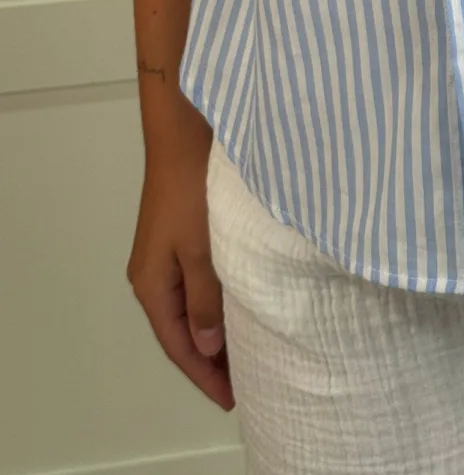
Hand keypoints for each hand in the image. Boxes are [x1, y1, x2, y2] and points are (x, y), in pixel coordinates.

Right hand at [127, 143, 234, 411]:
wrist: (184, 130)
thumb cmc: (192, 188)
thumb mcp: (203, 248)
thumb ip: (206, 299)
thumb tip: (209, 348)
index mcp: (151, 283)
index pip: (178, 344)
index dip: (204, 374)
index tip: (232, 398)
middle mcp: (154, 273)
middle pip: (182, 329)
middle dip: (211, 359)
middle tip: (246, 383)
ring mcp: (167, 253)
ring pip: (192, 305)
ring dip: (216, 330)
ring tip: (247, 352)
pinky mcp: (183, 235)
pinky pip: (199, 283)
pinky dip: (218, 301)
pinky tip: (241, 305)